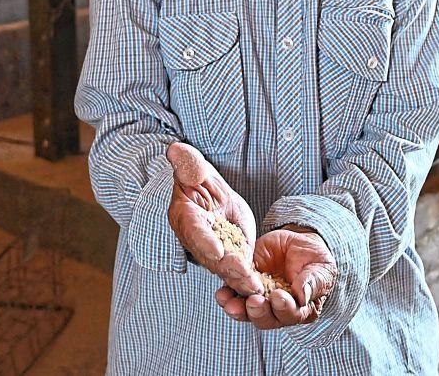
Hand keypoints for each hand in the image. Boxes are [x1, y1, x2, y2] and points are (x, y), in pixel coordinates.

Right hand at [166, 142, 262, 295]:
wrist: (207, 192)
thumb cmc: (196, 178)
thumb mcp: (194, 168)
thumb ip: (188, 164)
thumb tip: (175, 149)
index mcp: (185, 217)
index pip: (194, 232)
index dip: (205, 242)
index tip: (217, 252)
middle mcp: (197, 239)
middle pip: (212, 257)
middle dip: (228, 268)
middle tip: (245, 276)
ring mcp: (213, 250)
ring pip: (226, 268)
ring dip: (240, 280)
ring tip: (256, 288)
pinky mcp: (229, 254)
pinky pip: (237, 270)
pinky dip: (248, 280)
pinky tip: (262, 289)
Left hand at [215, 225, 336, 329]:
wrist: (298, 243)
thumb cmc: (314, 260)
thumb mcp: (321, 269)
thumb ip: (313, 282)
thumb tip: (303, 295)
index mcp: (300, 309)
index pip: (291, 315)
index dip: (284, 308)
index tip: (278, 297)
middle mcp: (278, 309)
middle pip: (266, 318)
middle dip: (258, 312)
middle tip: (254, 301)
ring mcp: (260, 297)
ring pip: (247, 311)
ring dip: (237, 309)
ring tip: (230, 303)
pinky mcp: (246, 283)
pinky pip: (234, 293)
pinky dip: (227, 295)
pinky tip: (222, 293)